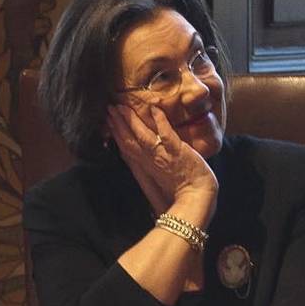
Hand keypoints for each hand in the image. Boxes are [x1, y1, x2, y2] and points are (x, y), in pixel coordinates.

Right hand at [107, 99, 217, 221]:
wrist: (196, 198)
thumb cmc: (181, 190)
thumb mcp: (159, 179)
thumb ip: (150, 166)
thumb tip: (141, 156)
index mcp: (145, 166)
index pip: (126, 147)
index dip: (116, 133)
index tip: (108, 120)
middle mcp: (150, 160)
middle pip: (129, 140)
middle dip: (117, 124)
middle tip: (108, 108)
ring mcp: (163, 155)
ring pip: (143, 136)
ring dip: (131, 121)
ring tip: (121, 107)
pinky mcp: (177, 151)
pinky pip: (167, 134)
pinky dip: (160, 121)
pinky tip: (154, 109)